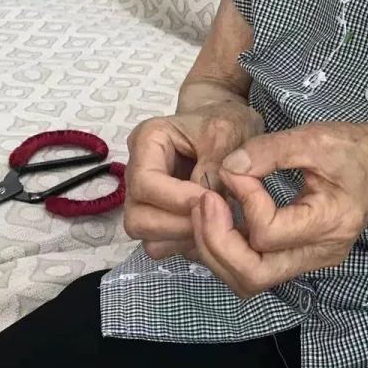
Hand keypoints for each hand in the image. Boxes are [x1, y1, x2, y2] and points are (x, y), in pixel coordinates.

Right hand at [124, 100, 263, 260]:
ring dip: (181, 237)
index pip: (145, 183)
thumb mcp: (228, 132)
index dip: (176, 198)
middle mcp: (137, 172)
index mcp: (147, 142)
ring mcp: (145, 199)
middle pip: (138, 217)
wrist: (230, 127)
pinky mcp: (159, 217)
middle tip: (214, 217)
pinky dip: (184, 244)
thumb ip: (215, 164)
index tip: (211, 200)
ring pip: (147, 236)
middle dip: (177, 224)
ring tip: (214, 223)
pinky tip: (210, 229)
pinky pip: (162, 245)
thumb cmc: (226, 123)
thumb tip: (204, 200)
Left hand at [190, 122, 367, 296]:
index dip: (243, 200)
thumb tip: (227, 168)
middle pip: (253, 276)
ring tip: (205, 211)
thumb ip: (270, 150)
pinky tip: (221, 218)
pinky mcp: (300, 257)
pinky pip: (256, 268)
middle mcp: (320, 253)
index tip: (235, 168)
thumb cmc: (357, 150)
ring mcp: (310, 261)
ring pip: (249, 280)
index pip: (268, 232)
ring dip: (217, 250)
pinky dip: (229, 249)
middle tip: (203, 203)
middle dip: (217, 242)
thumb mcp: (317, 138)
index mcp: (329, 224)